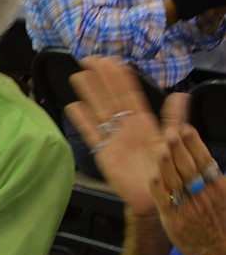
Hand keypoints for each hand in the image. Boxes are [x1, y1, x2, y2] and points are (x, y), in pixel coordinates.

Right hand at [66, 56, 186, 213]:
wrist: (157, 195)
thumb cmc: (166, 168)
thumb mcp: (173, 140)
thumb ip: (175, 119)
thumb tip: (181, 95)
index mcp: (143, 121)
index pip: (129, 94)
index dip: (120, 77)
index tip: (111, 61)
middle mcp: (125, 126)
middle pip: (110, 98)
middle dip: (101, 78)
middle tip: (90, 59)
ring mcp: (113, 138)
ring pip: (98, 111)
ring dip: (89, 94)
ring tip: (79, 76)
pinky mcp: (103, 152)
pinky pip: (91, 133)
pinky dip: (82, 120)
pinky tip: (73, 107)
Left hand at [150, 124, 225, 254]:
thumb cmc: (220, 224)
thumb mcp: (224, 197)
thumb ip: (217, 178)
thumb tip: (209, 160)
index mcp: (217, 187)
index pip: (204, 160)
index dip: (194, 144)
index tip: (185, 129)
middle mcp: (203, 195)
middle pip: (189, 167)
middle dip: (179, 149)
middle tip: (171, 132)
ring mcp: (187, 207)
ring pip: (176, 181)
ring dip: (168, 165)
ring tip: (162, 150)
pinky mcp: (173, 219)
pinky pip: (164, 201)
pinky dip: (159, 189)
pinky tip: (153, 177)